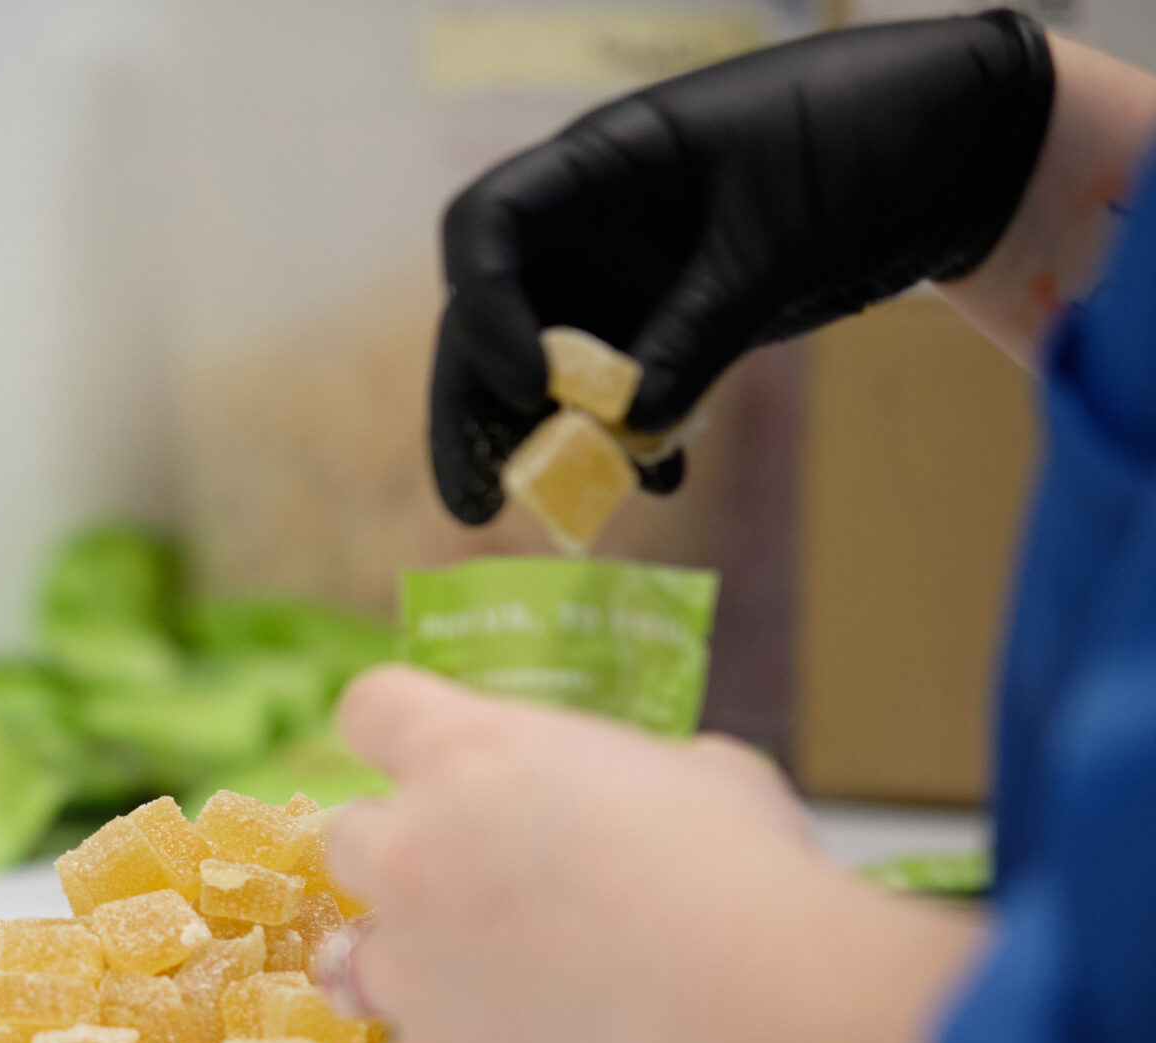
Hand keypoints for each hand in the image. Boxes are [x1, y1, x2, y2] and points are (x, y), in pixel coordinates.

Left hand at [323, 666, 817, 1042]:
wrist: (736, 993)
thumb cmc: (736, 866)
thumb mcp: (709, 775)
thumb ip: (648, 777)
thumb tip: (668, 792)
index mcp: (468, 756)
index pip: (375, 709)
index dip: (393, 733)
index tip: (418, 755)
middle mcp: (410, 853)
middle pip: (345, 842)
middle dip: (390, 859)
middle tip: (451, 882)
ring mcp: (410, 967)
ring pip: (342, 964)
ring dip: (378, 971)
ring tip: (423, 987)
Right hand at [431, 10, 1054, 523]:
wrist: (954, 140)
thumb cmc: (860, 141)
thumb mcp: (778, 238)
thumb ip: (701, 327)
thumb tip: (633, 426)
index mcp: (601, 165)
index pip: (487, 226)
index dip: (486, 305)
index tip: (529, 382)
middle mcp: (593, 223)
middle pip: (495, 315)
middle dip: (478, 410)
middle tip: (476, 503)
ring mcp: (630, 275)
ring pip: (550, 367)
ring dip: (547, 440)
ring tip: (554, 513)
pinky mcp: (675, 321)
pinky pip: (625, 389)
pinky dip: (631, 438)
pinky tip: (659, 480)